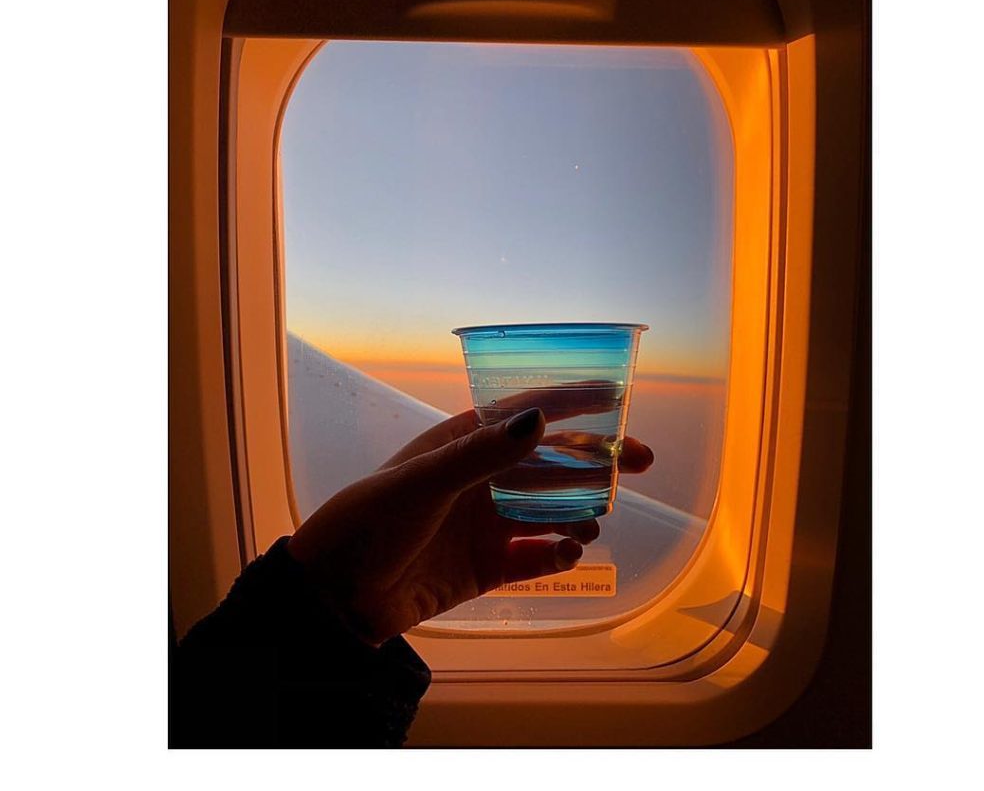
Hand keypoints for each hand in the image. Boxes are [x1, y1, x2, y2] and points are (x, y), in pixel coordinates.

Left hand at [286, 405, 653, 646]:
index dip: (569, 401)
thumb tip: (540, 420)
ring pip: (550, 508)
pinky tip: (571, 552)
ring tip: (598, 516)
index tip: (615, 393)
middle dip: (595, 459)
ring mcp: (486, 523)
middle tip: (640, 461)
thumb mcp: (423, 483)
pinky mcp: (488, 567)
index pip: (524, 413)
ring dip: (580, 508)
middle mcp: (481, 479)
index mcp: (462, 444)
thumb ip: (482, 454)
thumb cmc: (369, 523)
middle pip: (550, 462)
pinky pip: (536, 556)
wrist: (336, 597)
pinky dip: (558, 553)